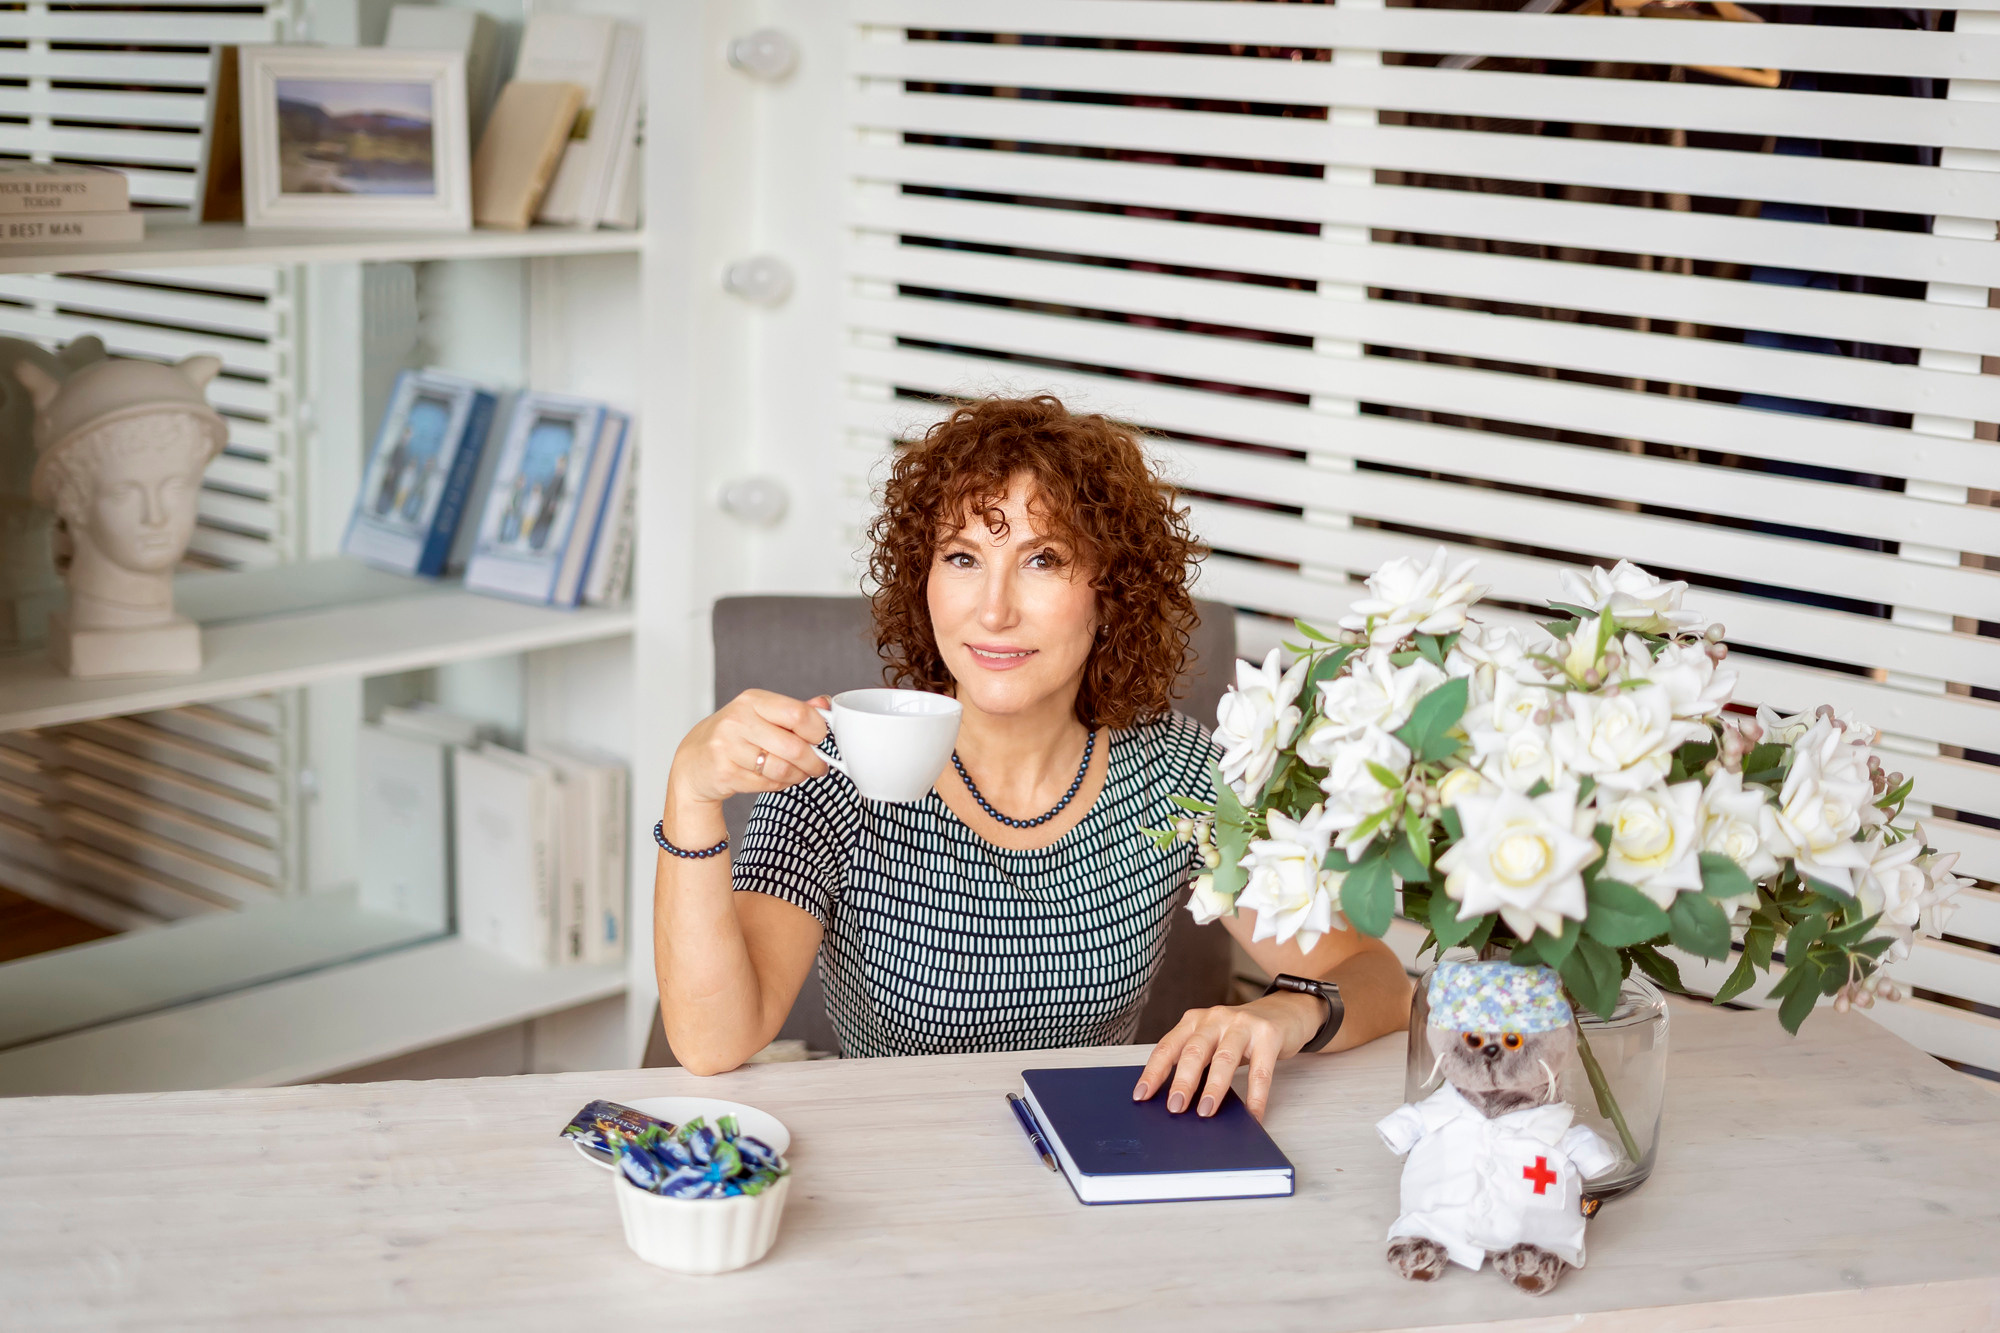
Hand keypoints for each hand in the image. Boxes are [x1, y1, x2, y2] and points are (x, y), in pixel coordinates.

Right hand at [666, 690, 832, 806]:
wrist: (694, 761)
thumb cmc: (734, 737)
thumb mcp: (761, 715)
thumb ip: (794, 710)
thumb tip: (825, 703)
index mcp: (752, 701)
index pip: (797, 713)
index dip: (817, 730)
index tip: (822, 739)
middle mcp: (738, 721)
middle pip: (794, 746)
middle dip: (814, 761)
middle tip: (819, 766)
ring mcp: (728, 748)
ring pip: (782, 769)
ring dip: (798, 776)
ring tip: (799, 773)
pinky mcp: (726, 773)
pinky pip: (768, 785)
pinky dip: (780, 785)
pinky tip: (777, 779)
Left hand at [1131, 992, 1323, 1122]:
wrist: (1286, 1011)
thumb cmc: (1242, 1033)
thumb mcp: (1213, 1040)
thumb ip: (1196, 1060)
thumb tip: (1177, 1100)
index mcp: (1194, 1020)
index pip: (1168, 1046)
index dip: (1153, 1072)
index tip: (1141, 1096)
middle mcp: (1215, 1018)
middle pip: (1194, 1051)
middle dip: (1182, 1081)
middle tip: (1175, 1107)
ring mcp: (1243, 1025)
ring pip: (1225, 1058)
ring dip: (1214, 1087)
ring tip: (1206, 1111)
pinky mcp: (1269, 1035)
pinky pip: (1261, 1071)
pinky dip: (1255, 1097)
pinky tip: (1252, 1115)